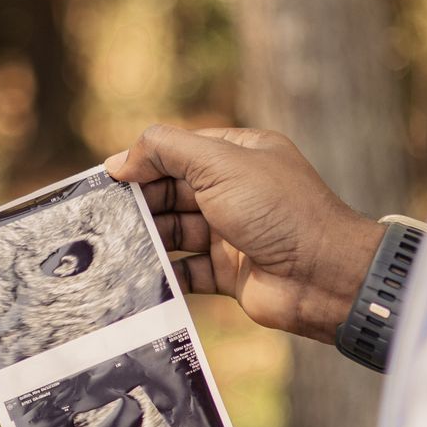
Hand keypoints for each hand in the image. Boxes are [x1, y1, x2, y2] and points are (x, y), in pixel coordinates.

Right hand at [106, 125, 382, 343]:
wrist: (324, 276)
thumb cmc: (277, 210)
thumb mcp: (220, 164)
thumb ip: (166, 151)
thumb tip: (119, 161)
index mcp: (239, 155)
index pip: (180, 150)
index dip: (144, 161)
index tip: (107, 179)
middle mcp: (235, 190)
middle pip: (173, 190)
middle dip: (141, 200)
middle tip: (103, 215)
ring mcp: (232, 232)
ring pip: (176, 230)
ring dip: (147, 236)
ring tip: (111, 245)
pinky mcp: (228, 271)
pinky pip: (186, 269)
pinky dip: (163, 272)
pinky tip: (135, 274)